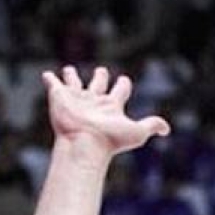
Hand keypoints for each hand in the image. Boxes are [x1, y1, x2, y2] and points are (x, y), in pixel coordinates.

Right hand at [42, 66, 170, 160]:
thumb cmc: (111, 140)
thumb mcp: (137, 131)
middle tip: (102, 71)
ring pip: (75, 83)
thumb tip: (167, 129)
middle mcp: (94, 102)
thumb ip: (152, 125)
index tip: (124, 80)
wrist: (85, 144)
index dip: (123, 84)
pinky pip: (53, 84)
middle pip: (98, 84)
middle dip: (100, 77)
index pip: (119, 91)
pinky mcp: (59, 97)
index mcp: (111, 106)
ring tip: (69, 70)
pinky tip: (48, 75)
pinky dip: (50, 79)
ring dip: (72, 76)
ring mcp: (76, 100)